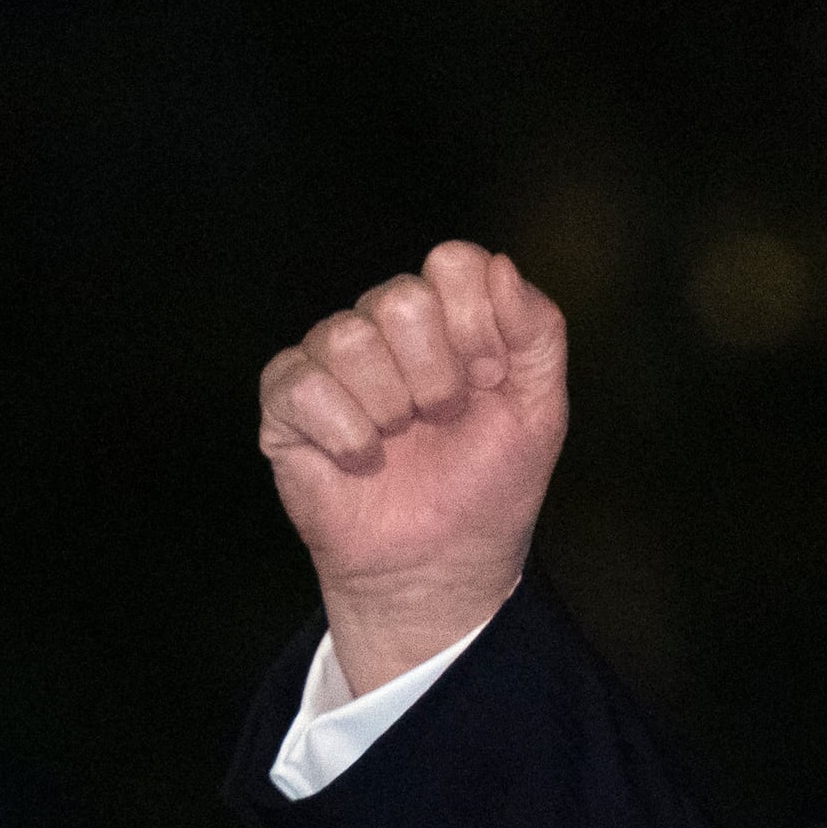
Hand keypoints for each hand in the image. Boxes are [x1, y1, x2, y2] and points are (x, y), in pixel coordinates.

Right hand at [258, 242, 568, 694]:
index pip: (453, 263)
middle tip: (443, 419)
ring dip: (392, 407)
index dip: (477, 323)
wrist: (442, 565)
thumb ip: (537, 331)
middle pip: (401, 299)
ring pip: (348, 338)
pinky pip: (303, 384)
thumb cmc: (490, 487)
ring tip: (401, 443)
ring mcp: (330, 362)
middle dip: (437, 374)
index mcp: (448, 319)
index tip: (490, 381)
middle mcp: (385, 329)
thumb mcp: (541, 410)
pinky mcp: (286, 404)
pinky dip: (346, 433)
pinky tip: (362, 460)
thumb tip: (501, 265)